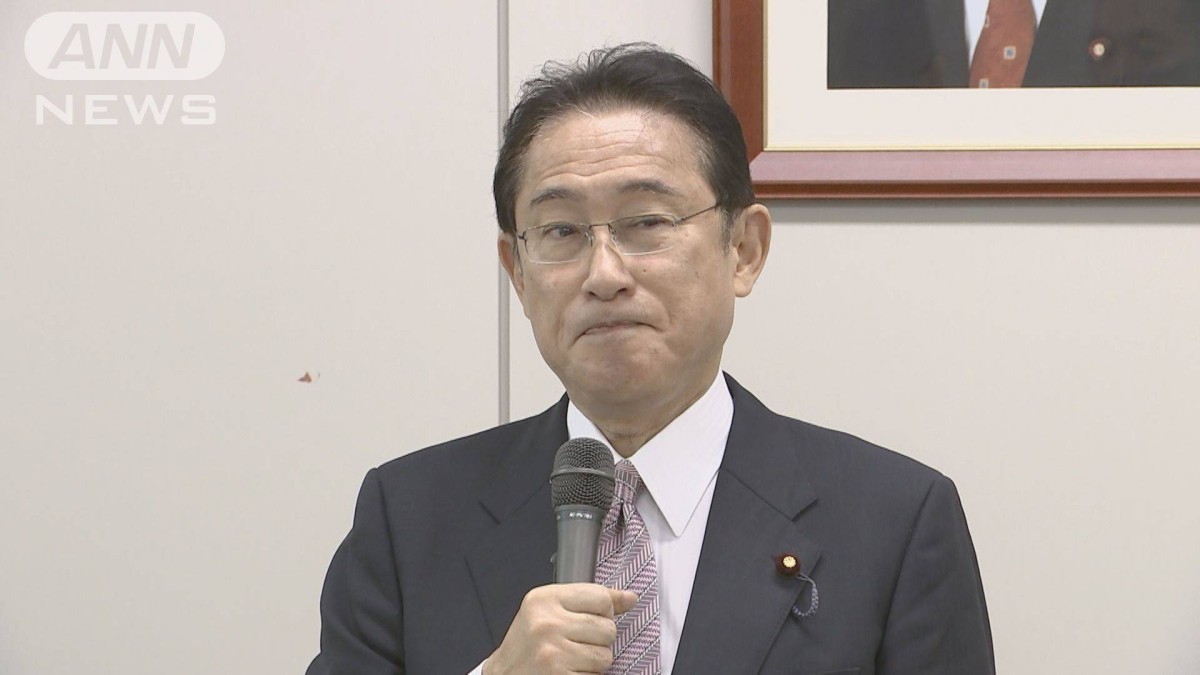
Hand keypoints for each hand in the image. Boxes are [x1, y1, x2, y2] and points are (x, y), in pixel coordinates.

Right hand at [483, 583, 637, 674]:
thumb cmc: (527, 645)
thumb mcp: (549, 610)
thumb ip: (589, 600)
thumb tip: (630, 598)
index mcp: (544, 599)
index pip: (601, 597)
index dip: (603, 611)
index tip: (591, 618)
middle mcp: (547, 624)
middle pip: (607, 628)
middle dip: (599, 640)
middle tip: (576, 644)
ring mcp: (553, 654)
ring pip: (606, 656)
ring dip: (595, 662)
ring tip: (572, 659)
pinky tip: (570, 672)